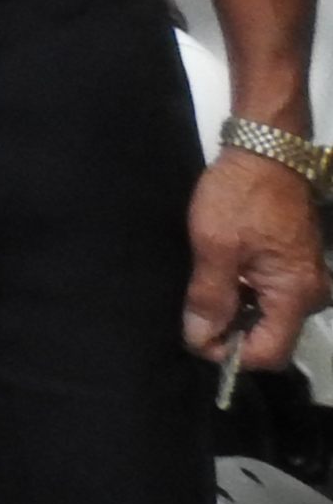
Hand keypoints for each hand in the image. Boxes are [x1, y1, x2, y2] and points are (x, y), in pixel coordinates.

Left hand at [184, 146, 330, 379]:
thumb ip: (209, 296)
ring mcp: (305, 279)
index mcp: (296, 295)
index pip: (269, 353)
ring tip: (202, 293)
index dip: (230, 354)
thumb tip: (200, 339)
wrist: (265, 150)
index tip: (194, 338)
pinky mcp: (295, 264)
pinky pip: (270, 295)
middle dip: (231, 334)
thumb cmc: (240, 195)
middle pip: (270, 337)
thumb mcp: (214, 245)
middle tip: (193, 315)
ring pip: (268, 316)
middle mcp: (310, 294)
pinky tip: (219, 277)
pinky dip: (244, 294)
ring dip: (235, 313)